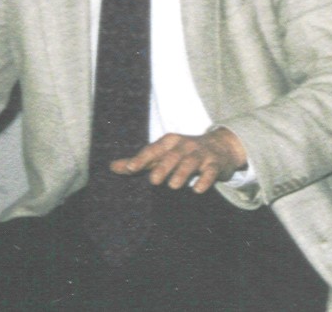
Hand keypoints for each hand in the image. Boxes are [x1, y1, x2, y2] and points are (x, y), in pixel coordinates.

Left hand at [110, 128, 247, 193]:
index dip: (141, 158)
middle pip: (172, 155)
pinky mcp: (214, 164)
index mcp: (169, 142)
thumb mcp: (162, 154)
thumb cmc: (183, 152)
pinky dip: (204, 179)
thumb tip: (111, 167)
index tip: (130, 168)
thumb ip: (139, 161)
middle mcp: (184, 145)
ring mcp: (200, 154)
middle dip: (163, 167)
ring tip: (173, 186)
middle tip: (153, 180)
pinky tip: (197, 189)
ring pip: (191, 162)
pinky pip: (210, 171)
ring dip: (182, 173)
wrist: (219, 146)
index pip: (153, 149)